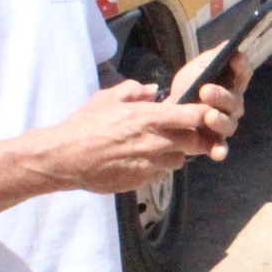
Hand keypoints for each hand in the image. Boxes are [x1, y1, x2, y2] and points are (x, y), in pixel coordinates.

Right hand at [35, 55, 247, 193]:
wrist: (65, 157)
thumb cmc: (84, 124)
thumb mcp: (107, 98)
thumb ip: (134, 91)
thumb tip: (152, 89)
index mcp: (149, 117)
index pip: (193, 116)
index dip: (204, 115)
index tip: (206, 114)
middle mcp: (155, 141)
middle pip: (193, 141)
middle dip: (191, 137)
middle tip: (181, 133)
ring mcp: (150, 164)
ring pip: (179, 160)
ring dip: (175, 154)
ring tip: (158, 148)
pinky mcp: (142, 181)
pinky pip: (161, 174)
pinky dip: (158, 168)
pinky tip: (142, 161)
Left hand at [164, 50, 249, 162]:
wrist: (166, 112)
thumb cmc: (187, 87)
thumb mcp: (196, 69)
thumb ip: (212, 58)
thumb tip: (229, 44)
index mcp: (231, 84)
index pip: (243, 73)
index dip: (241, 66)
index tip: (235, 58)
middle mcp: (232, 105)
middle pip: (235, 100)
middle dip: (221, 96)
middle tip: (205, 90)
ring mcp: (224, 125)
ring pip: (229, 124)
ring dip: (219, 120)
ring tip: (207, 116)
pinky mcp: (213, 142)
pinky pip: (221, 148)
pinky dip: (220, 150)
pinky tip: (217, 152)